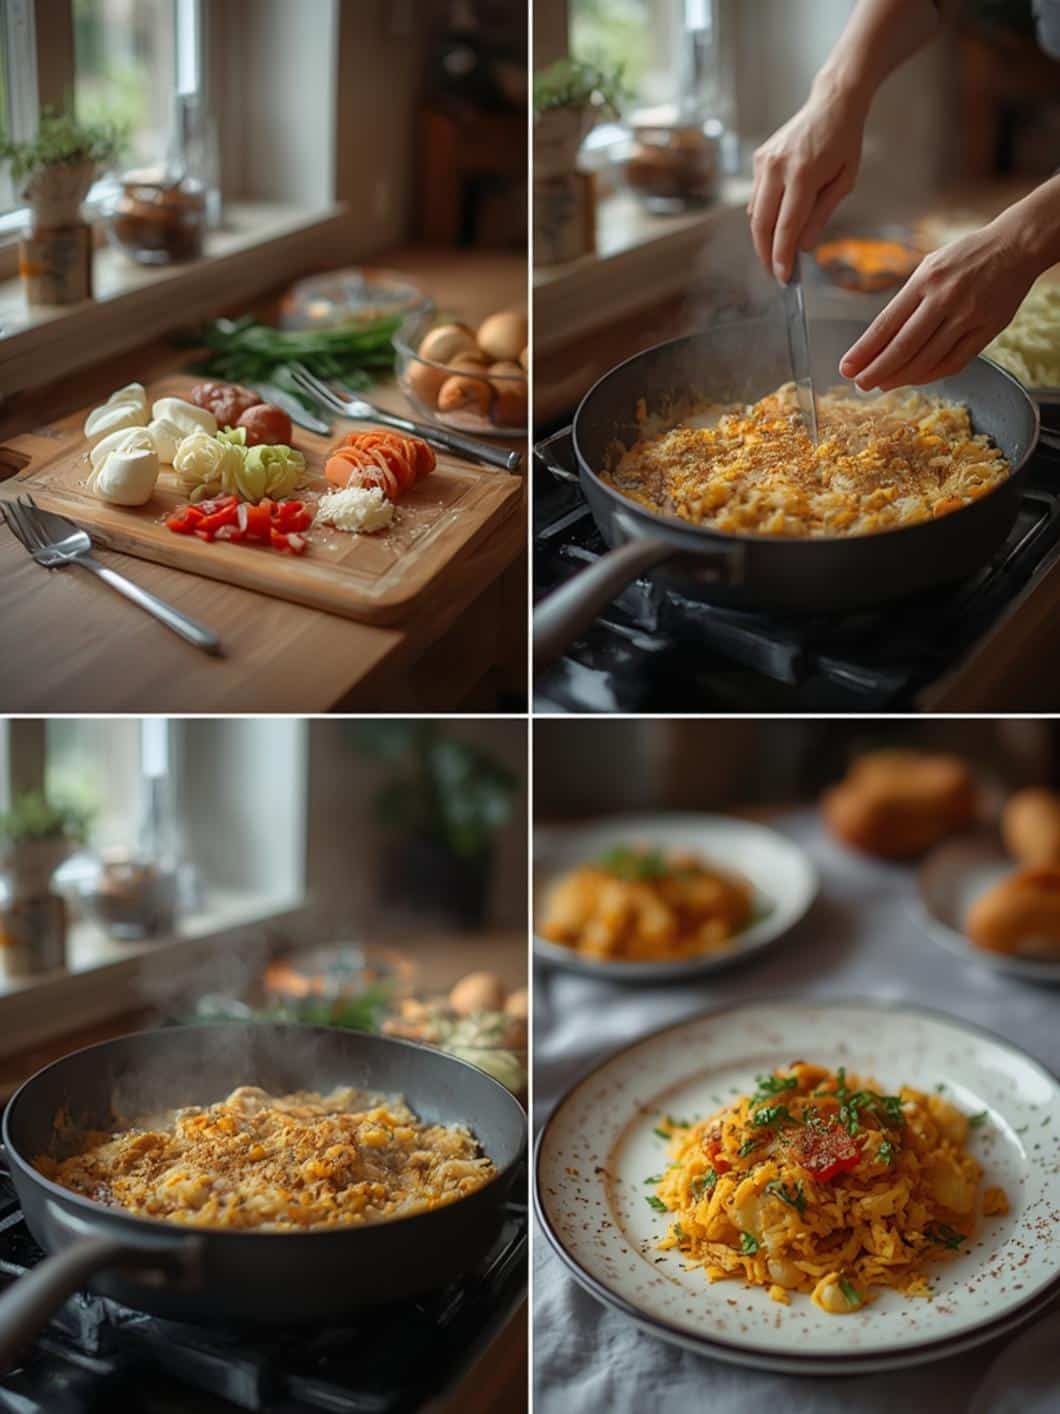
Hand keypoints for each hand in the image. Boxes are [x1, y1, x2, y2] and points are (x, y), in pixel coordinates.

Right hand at [748, 80, 867, 283]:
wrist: (832, 103)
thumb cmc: (844, 142)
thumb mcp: (845, 181)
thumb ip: (822, 215)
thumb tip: (803, 247)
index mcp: (803, 175)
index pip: (786, 227)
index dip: (782, 256)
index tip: (783, 278)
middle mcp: (778, 168)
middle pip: (761, 225)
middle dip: (766, 253)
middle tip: (774, 272)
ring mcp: (764, 163)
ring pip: (754, 213)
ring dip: (763, 237)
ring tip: (777, 251)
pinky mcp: (759, 159)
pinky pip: (756, 197)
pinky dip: (764, 214)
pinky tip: (777, 220)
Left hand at [839, 216, 1038, 390]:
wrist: (1017, 246)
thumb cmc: (965, 257)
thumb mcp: (929, 266)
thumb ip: (907, 300)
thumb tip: (879, 340)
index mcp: (924, 280)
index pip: (885, 324)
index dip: (863, 351)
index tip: (846, 368)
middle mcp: (944, 298)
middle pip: (903, 347)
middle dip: (877, 370)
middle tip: (861, 383)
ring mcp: (968, 316)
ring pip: (927, 360)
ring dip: (901, 378)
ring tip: (883, 384)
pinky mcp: (988, 329)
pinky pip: (954, 363)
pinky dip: (931, 376)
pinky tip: (915, 379)